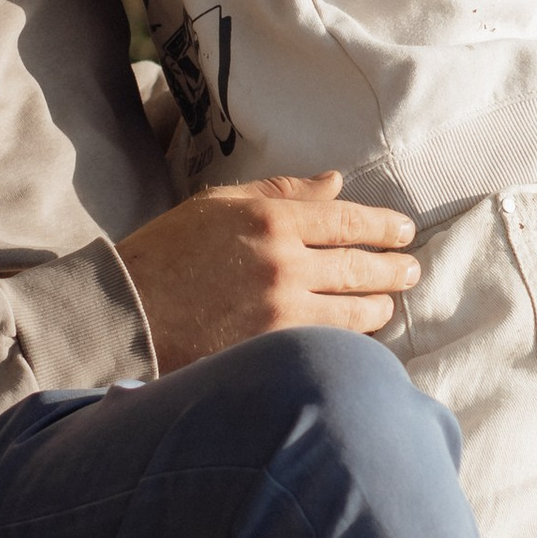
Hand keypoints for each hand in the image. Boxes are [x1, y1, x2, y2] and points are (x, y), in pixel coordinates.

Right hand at [116, 173, 417, 370]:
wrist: (125, 313)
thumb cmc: (167, 253)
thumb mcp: (219, 205)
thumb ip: (282, 193)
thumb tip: (337, 184)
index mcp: (270, 220)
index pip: (348, 222)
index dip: (384, 228)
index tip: (404, 232)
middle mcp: (282, 264)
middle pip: (361, 269)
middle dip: (393, 270)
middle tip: (411, 270)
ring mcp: (280, 313)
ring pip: (354, 313)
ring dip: (378, 308)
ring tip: (386, 305)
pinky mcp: (272, 352)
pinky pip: (329, 344)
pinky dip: (348, 340)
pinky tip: (357, 337)